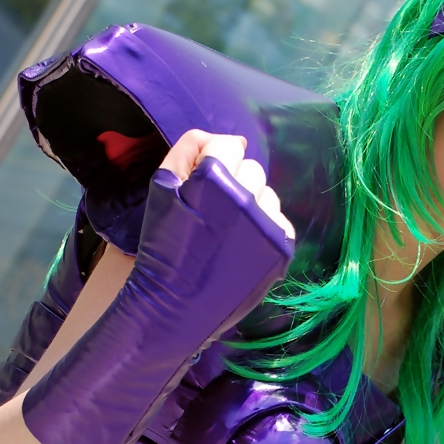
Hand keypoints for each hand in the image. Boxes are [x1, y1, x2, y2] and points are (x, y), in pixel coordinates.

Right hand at [160, 129, 293, 238]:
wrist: (176, 304)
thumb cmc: (164, 245)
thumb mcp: (161, 188)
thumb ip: (189, 148)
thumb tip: (230, 138)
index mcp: (213, 180)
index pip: (230, 145)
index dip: (214, 162)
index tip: (203, 185)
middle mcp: (245, 199)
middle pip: (253, 169)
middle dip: (235, 182)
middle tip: (215, 213)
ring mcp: (266, 226)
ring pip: (269, 195)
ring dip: (253, 206)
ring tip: (229, 233)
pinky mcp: (281, 249)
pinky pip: (281, 222)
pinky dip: (266, 230)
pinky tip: (245, 246)